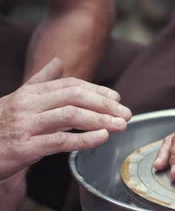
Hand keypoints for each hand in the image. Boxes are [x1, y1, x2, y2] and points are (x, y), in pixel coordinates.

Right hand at [0, 58, 131, 180]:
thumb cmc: (1, 126)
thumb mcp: (20, 100)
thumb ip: (40, 82)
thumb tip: (57, 62)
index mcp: (30, 93)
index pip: (70, 85)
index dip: (97, 90)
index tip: (117, 98)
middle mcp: (28, 104)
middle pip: (74, 96)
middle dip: (104, 103)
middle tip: (126, 113)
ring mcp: (26, 124)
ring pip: (70, 115)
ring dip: (100, 119)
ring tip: (121, 125)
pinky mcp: (25, 147)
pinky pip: (60, 140)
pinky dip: (84, 138)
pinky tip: (102, 138)